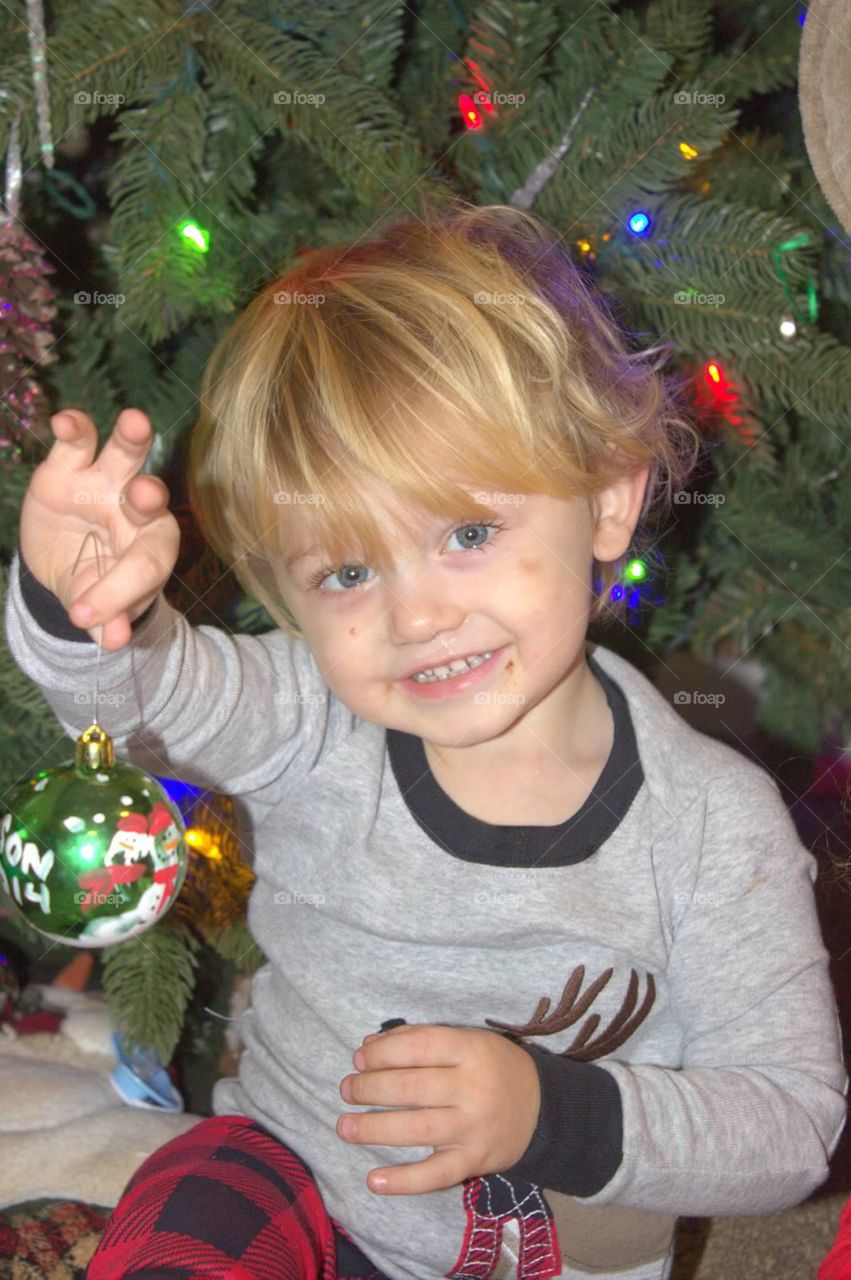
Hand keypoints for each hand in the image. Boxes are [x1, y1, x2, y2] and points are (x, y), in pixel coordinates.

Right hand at [19, 407, 179, 650]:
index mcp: (153, 548)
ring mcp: (104, 483)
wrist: (63, 565)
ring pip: (126, 454)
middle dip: (150, 497)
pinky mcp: (69, 467)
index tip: (83, 616)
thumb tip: (113, 642)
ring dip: (132, 438)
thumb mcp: (99, 609)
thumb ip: (109, 621)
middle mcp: (135, 510)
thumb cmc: (95, 584)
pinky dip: (74, 427)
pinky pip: (78, 441)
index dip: (120, 589)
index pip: (147, 563)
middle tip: (143, 497)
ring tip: (135, 422)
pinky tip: (65, 420)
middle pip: (152, 498)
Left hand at [336, 1023, 540, 1195]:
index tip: (359, 1059)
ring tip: (345, 1126)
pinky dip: (403, 1181)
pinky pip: (436, 1175)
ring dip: (374, 1129)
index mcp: (471, 1050)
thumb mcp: (466, 1040)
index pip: (418, 1047)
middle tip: (347, 1090)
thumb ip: (419, 1040)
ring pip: (416, 1129)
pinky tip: (374, 1180)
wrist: (543, 1109)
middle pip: (411, 1088)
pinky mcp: (475, 1161)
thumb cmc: (493, 1068)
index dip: (382, 1053)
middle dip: (370, 1088)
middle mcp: (473, 1088)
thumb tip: (368, 1047)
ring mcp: (474, 1128)